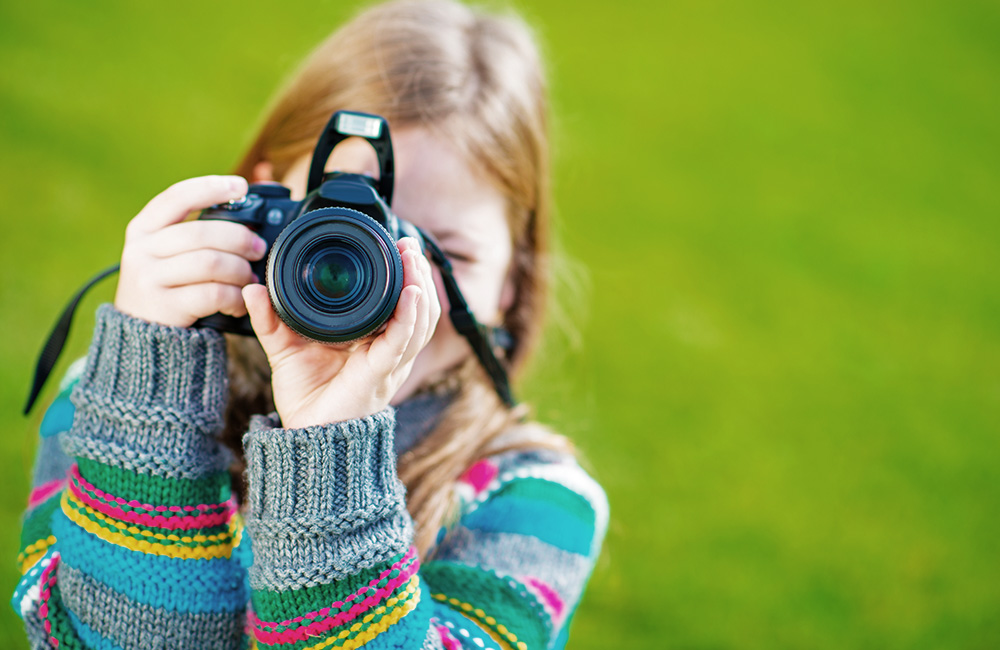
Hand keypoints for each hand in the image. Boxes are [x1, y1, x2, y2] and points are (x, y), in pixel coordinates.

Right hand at [114, 176, 266, 326]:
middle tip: (258, 248)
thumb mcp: (166, 252)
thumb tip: (243, 202)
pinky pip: (212, 294)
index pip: (177, 197)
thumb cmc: (167, 285)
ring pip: (210, 263)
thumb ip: (196, 230)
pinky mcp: (165, 307)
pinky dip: (234, 297)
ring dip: (240, 271)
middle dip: (239, 238)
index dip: (211, 187)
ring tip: (249, 280)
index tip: (241, 186)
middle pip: (201, 233)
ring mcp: (149, 279)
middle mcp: (141, 250)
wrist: (141, 334)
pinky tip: (239, 303)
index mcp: (142, 228)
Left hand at [243, 237, 440, 427]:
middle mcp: (390, 352)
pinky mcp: (381, 374)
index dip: (408, 276)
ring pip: (421, 321)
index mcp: (374, 342)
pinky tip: (411, 295)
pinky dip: (410, 317)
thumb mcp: (285, 348)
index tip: (401, 246)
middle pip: (422, 308)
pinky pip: (402, 342)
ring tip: (414, 262)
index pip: (404, 304)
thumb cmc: (307, 397)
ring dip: (422, 288)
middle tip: (411, 246)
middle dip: (420, 274)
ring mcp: (390, 364)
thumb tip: (252, 289)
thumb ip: (271, 319)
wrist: (308, 437)